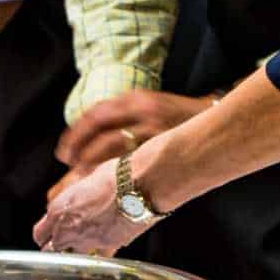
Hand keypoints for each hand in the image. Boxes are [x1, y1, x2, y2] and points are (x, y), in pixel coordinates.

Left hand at [34, 158, 149, 255]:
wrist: (140, 184)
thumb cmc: (114, 177)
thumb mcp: (83, 185)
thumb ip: (72, 202)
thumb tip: (72, 206)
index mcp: (58, 211)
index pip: (40, 234)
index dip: (45, 235)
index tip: (48, 235)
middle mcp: (68, 229)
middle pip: (53, 249)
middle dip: (58, 246)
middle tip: (65, 242)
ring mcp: (88, 241)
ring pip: (75, 255)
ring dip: (79, 250)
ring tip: (89, 240)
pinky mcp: (108, 246)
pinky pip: (100, 255)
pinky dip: (102, 251)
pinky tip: (107, 241)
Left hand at [56, 89, 216, 170]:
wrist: (215, 120)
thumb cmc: (177, 120)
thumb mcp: (148, 109)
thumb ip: (123, 121)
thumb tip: (87, 145)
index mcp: (136, 99)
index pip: (94, 113)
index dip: (75, 133)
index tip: (64, 150)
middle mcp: (142, 110)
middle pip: (97, 126)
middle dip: (77, 147)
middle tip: (67, 163)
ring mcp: (153, 128)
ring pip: (110, 145)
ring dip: (90, 161)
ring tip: (80, 174)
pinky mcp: (164, 145)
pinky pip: (130, 160)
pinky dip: (113, 170)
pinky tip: (105, 181)